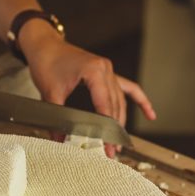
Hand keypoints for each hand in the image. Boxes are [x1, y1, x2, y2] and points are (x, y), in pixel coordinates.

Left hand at [19, 20, 155, 157]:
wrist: (45, 45)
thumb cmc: (46, 63)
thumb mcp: (50, 92)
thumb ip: (57, 116)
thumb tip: (59, 139)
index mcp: (94, 72)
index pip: (105, 106)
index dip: (107, 129)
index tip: (107, 146)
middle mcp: (106, 70)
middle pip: (115, 106)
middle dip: (114, 130)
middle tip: (112, 151)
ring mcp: (109, 71)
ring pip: (120, 101)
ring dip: (121, 122)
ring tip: (120, 143)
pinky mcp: (107, 73)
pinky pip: (128, 88)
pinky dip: (139, 100)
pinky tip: (150, 113)